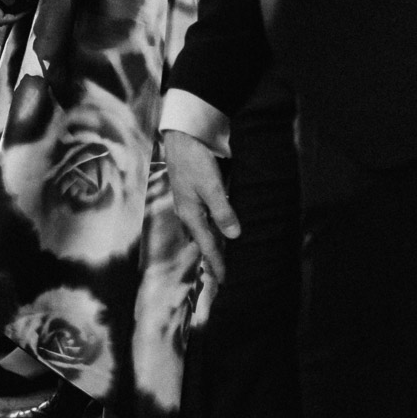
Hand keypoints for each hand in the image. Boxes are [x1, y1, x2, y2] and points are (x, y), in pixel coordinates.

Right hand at [162, 129, 239, 282]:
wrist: (182, 137)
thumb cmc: (195, 160)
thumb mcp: (211, 186)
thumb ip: (222, 211)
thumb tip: (234, 235)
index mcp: (190, 214)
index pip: (207, 245)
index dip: (217, 264)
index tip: (225, 281)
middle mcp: (188, 212)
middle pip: (203, 241)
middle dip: (212, 259)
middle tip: (222, 278)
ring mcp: (189, 204)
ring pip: (203, 231)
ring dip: (212, 246)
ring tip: (221, 259)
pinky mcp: (193, 194)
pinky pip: (204, 220)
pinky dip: (211, 230)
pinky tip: (216, 231)